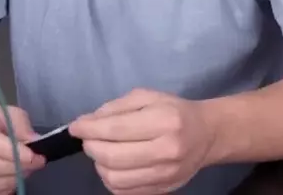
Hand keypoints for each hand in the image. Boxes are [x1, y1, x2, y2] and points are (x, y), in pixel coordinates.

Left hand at [69, 88, 214, 194]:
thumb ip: (116, 108)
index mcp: (165, 120)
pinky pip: (122, 191)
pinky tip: (114, 166)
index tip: (76, 127)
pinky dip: (110, 179)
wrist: (206, 135)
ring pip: (114, 178)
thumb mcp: (149, 97)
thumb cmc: (175, 111)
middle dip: (91, 146)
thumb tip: (86, 123)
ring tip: (102, 152)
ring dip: (99, 164)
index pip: (116, 129)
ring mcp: (165, 174)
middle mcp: (167, 149)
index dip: (89, 129)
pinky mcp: (161, 190)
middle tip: (89, 139)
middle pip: (112, 156)